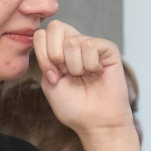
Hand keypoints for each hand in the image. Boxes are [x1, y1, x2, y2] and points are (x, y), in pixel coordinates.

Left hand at [33, 20, 131, 136]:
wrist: (95, 122)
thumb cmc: (74, 106)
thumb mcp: (49, 82)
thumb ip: (44, 59)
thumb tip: (48, 38)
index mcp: (58, 50)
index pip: (42, 34)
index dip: (43, 55)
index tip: (53, 76)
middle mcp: (75, 44)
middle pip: (56, 27)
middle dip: (55, 55)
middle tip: (67, 74)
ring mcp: (92, 45)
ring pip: (73, 41)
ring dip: (75, 67)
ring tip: (85, 77)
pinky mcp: (108, 49)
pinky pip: (91, 46)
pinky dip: (90, 65)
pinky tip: (97, 73)